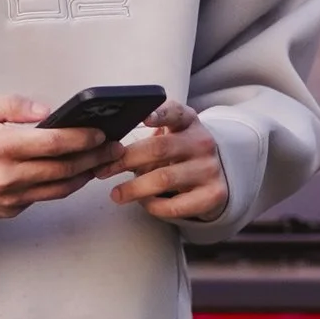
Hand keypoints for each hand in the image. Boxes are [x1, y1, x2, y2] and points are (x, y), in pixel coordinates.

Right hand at [0, 96, 122, 225]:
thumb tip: (47, 112)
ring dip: (86, 174)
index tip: (101, 132)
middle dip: (94, 157)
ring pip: (60, 188)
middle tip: (114, 147)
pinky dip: (64, 185)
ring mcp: (10, 196)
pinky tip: (77, 173)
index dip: (82, 138)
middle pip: (64, 168)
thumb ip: (14, 106)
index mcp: (2, 145)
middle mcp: (8, 175)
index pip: (53, 143)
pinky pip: (44, 197)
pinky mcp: (11, 210)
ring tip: (103, 161)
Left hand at [107, 101, 228, 225]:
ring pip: (164, 179)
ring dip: (134, 188)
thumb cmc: (180, 154)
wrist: (216, 177)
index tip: (143, 118)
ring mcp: (209, 169)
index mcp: (189, 122)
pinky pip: (176, 205)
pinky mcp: (212, 195)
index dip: (160, 114)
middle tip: (103, 170)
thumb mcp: (171, 137)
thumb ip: (147, 139)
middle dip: (126, 160)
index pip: (176, 112)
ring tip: (117, 194)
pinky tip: (144, 203)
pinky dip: (153, 206)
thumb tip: (108, 152)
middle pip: (159, 148)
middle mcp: (201, 143)